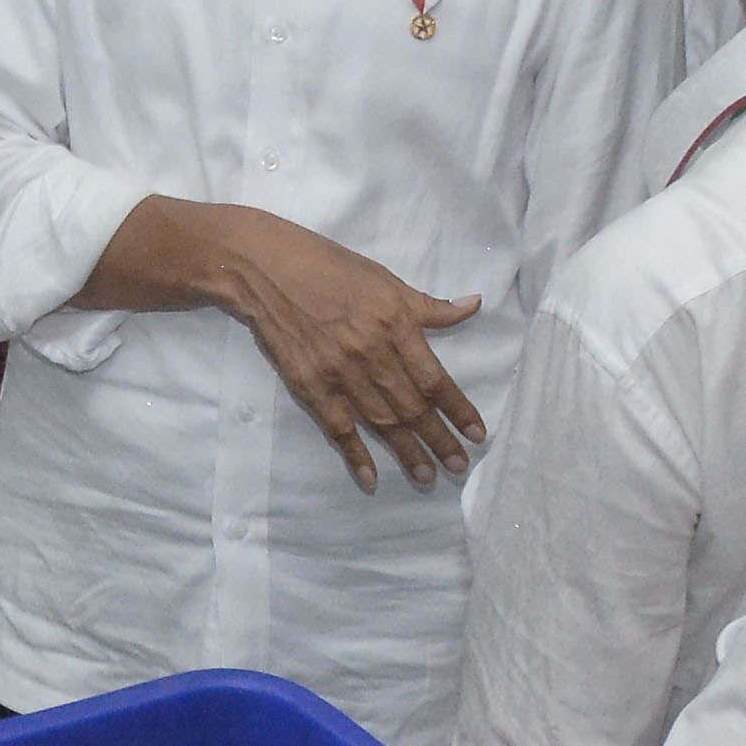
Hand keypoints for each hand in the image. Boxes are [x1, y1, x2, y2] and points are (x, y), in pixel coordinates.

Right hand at [213, 208, 485, 492]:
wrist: (268, 271)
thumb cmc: (331, 268)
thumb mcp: (387, 280)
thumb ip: (429, 306)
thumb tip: (474, 306)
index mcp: (396, 325)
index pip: (435, 379)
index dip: (458, 410)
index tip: (477, 434)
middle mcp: (372, 355)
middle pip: (413, 408)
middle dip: (439, 441)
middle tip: (459, 468)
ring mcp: (339, 374)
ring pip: (381, 423)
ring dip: (406, 453)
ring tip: (427, 477)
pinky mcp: (310, 386)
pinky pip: (337, 427)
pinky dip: (355, 454)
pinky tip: (371, 477)